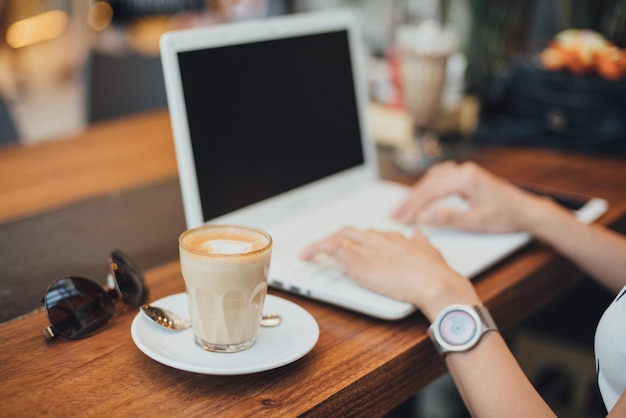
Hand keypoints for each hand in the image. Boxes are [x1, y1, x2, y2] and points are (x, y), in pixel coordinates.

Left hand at [300, 226, 479, 320]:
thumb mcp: (430, 252)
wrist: (434, 282)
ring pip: (338, 237)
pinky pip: (329, 247)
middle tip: (328, 247)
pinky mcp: (357, 259)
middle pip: (351, 232)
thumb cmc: (436, 273)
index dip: (359, 240)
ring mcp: (366, 247)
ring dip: (323, 244)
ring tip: (309, 251)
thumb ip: (421, 242)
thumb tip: (418, 233)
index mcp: (395, 237)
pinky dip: (314, 249)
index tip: (353, 245)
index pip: (370, 234)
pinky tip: (305, 254)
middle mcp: (378, 238)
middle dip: (338, 239)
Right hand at [392, 161, 546, 232]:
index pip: (430, 191)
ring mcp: (464, 171)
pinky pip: (440, 179)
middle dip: (410, 201)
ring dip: (417, 194)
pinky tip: (422, 195)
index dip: (412, 206)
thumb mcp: (476, 222)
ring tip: (404, 208)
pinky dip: (428, 188)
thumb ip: (448, 218)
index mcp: (465, 178)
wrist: (526, 210)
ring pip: (432, 180)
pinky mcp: (466, 176)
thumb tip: (423, 217)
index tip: (400, 218)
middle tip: (395, 215)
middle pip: (428, 184)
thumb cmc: (506, 216)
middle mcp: (463, 170)